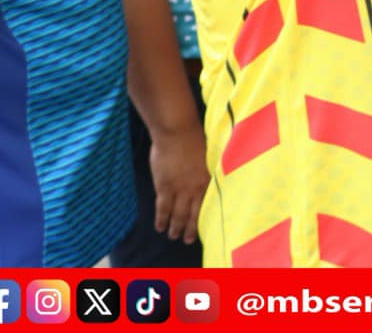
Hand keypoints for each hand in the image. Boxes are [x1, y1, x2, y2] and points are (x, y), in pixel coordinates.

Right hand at [150, 126, 209, 243]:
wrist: (177, 131)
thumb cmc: (195, 137)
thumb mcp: (209, 154)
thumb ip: (210, 168)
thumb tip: (212, 174)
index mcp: (209, 179)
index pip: (209, 204)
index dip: (205, 218)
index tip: (206, 228)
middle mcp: (196, 188)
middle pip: (194, 214)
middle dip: (191, 229)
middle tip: (188, 240)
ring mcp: (180, 189)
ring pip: (178, 215)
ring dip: (175, 228)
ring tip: (174, 237)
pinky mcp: (164, 187)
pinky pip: (163, 208)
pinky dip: (161, 219)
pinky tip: (160, 227)